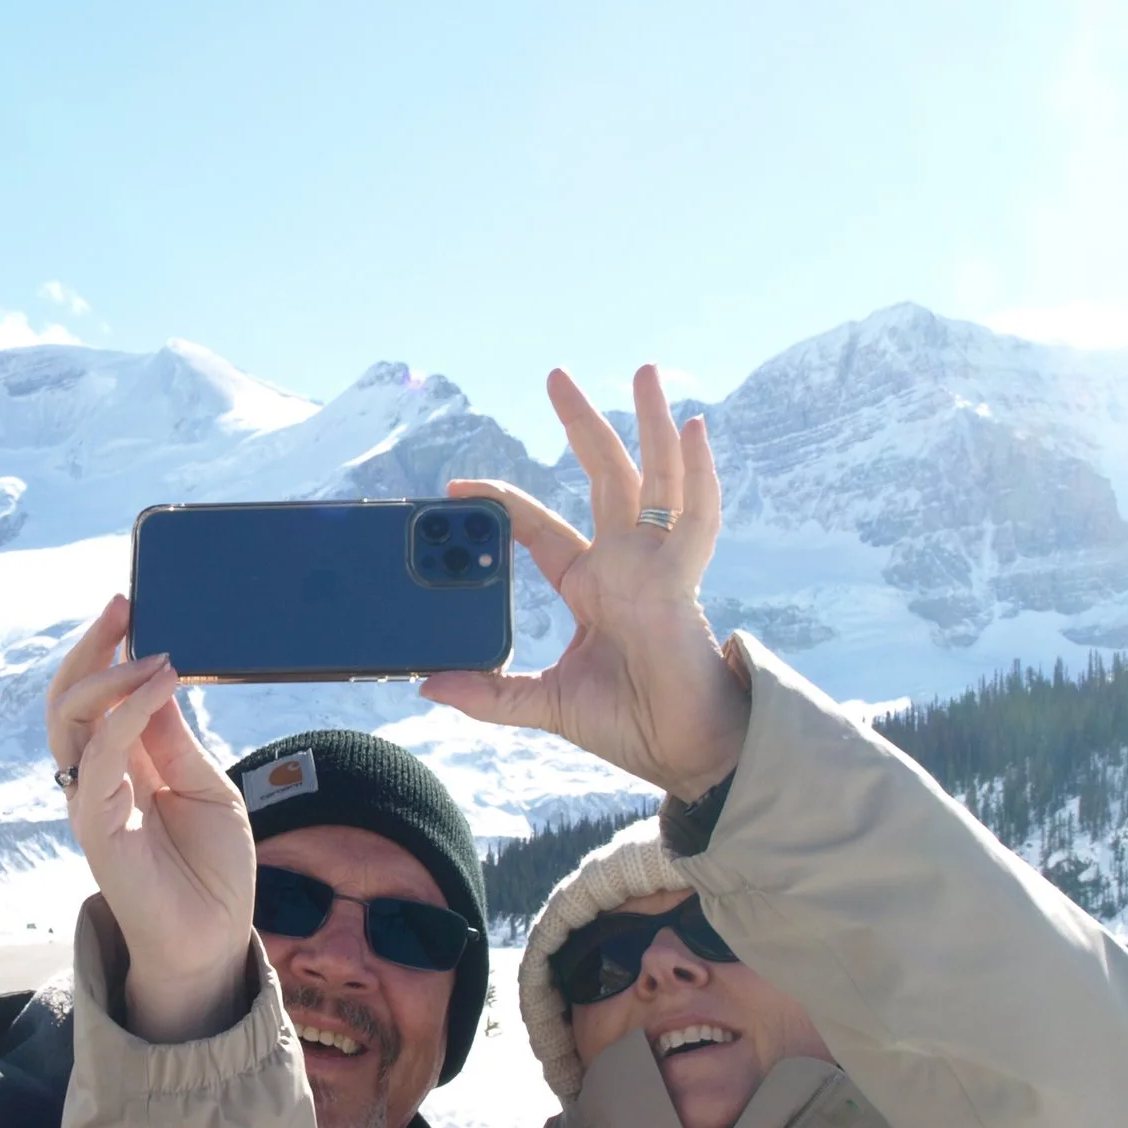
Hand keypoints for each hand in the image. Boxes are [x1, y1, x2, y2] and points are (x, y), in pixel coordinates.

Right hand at [45, 595, 257, 1040]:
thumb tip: (157, 672)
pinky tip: (156, 686)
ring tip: (147, 646)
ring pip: (70, 718)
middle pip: (72, 696)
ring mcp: (91, 797)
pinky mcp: (95, 824)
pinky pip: (99, 756)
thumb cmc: (213, 867)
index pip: (102, 694)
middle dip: (93, 646)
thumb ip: (174, 737)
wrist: (212, 937)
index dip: (110, 649)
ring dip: (104, 672)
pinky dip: (125, 714)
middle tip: (123, 603)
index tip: (133, 606)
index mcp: (125, 762)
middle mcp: (98, 774)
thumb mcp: (205, 785)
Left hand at [421, 365, 747, 799]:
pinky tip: (694, 429)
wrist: (684, 755)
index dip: (503, 505)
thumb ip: (490, 694)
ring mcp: (657, 567)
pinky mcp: (682, 582)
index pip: (541, 528)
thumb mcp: (543, 704)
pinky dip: (698, 473)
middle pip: (604, 477)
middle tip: (555, 375)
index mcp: (592, 586)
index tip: (458, 488)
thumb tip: (429, 683)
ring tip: (647, 372)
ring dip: (649, 425)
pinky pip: (695, 519)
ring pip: (655, 479)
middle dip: (581, 425)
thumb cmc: (629, 725)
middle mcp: (626, 564)